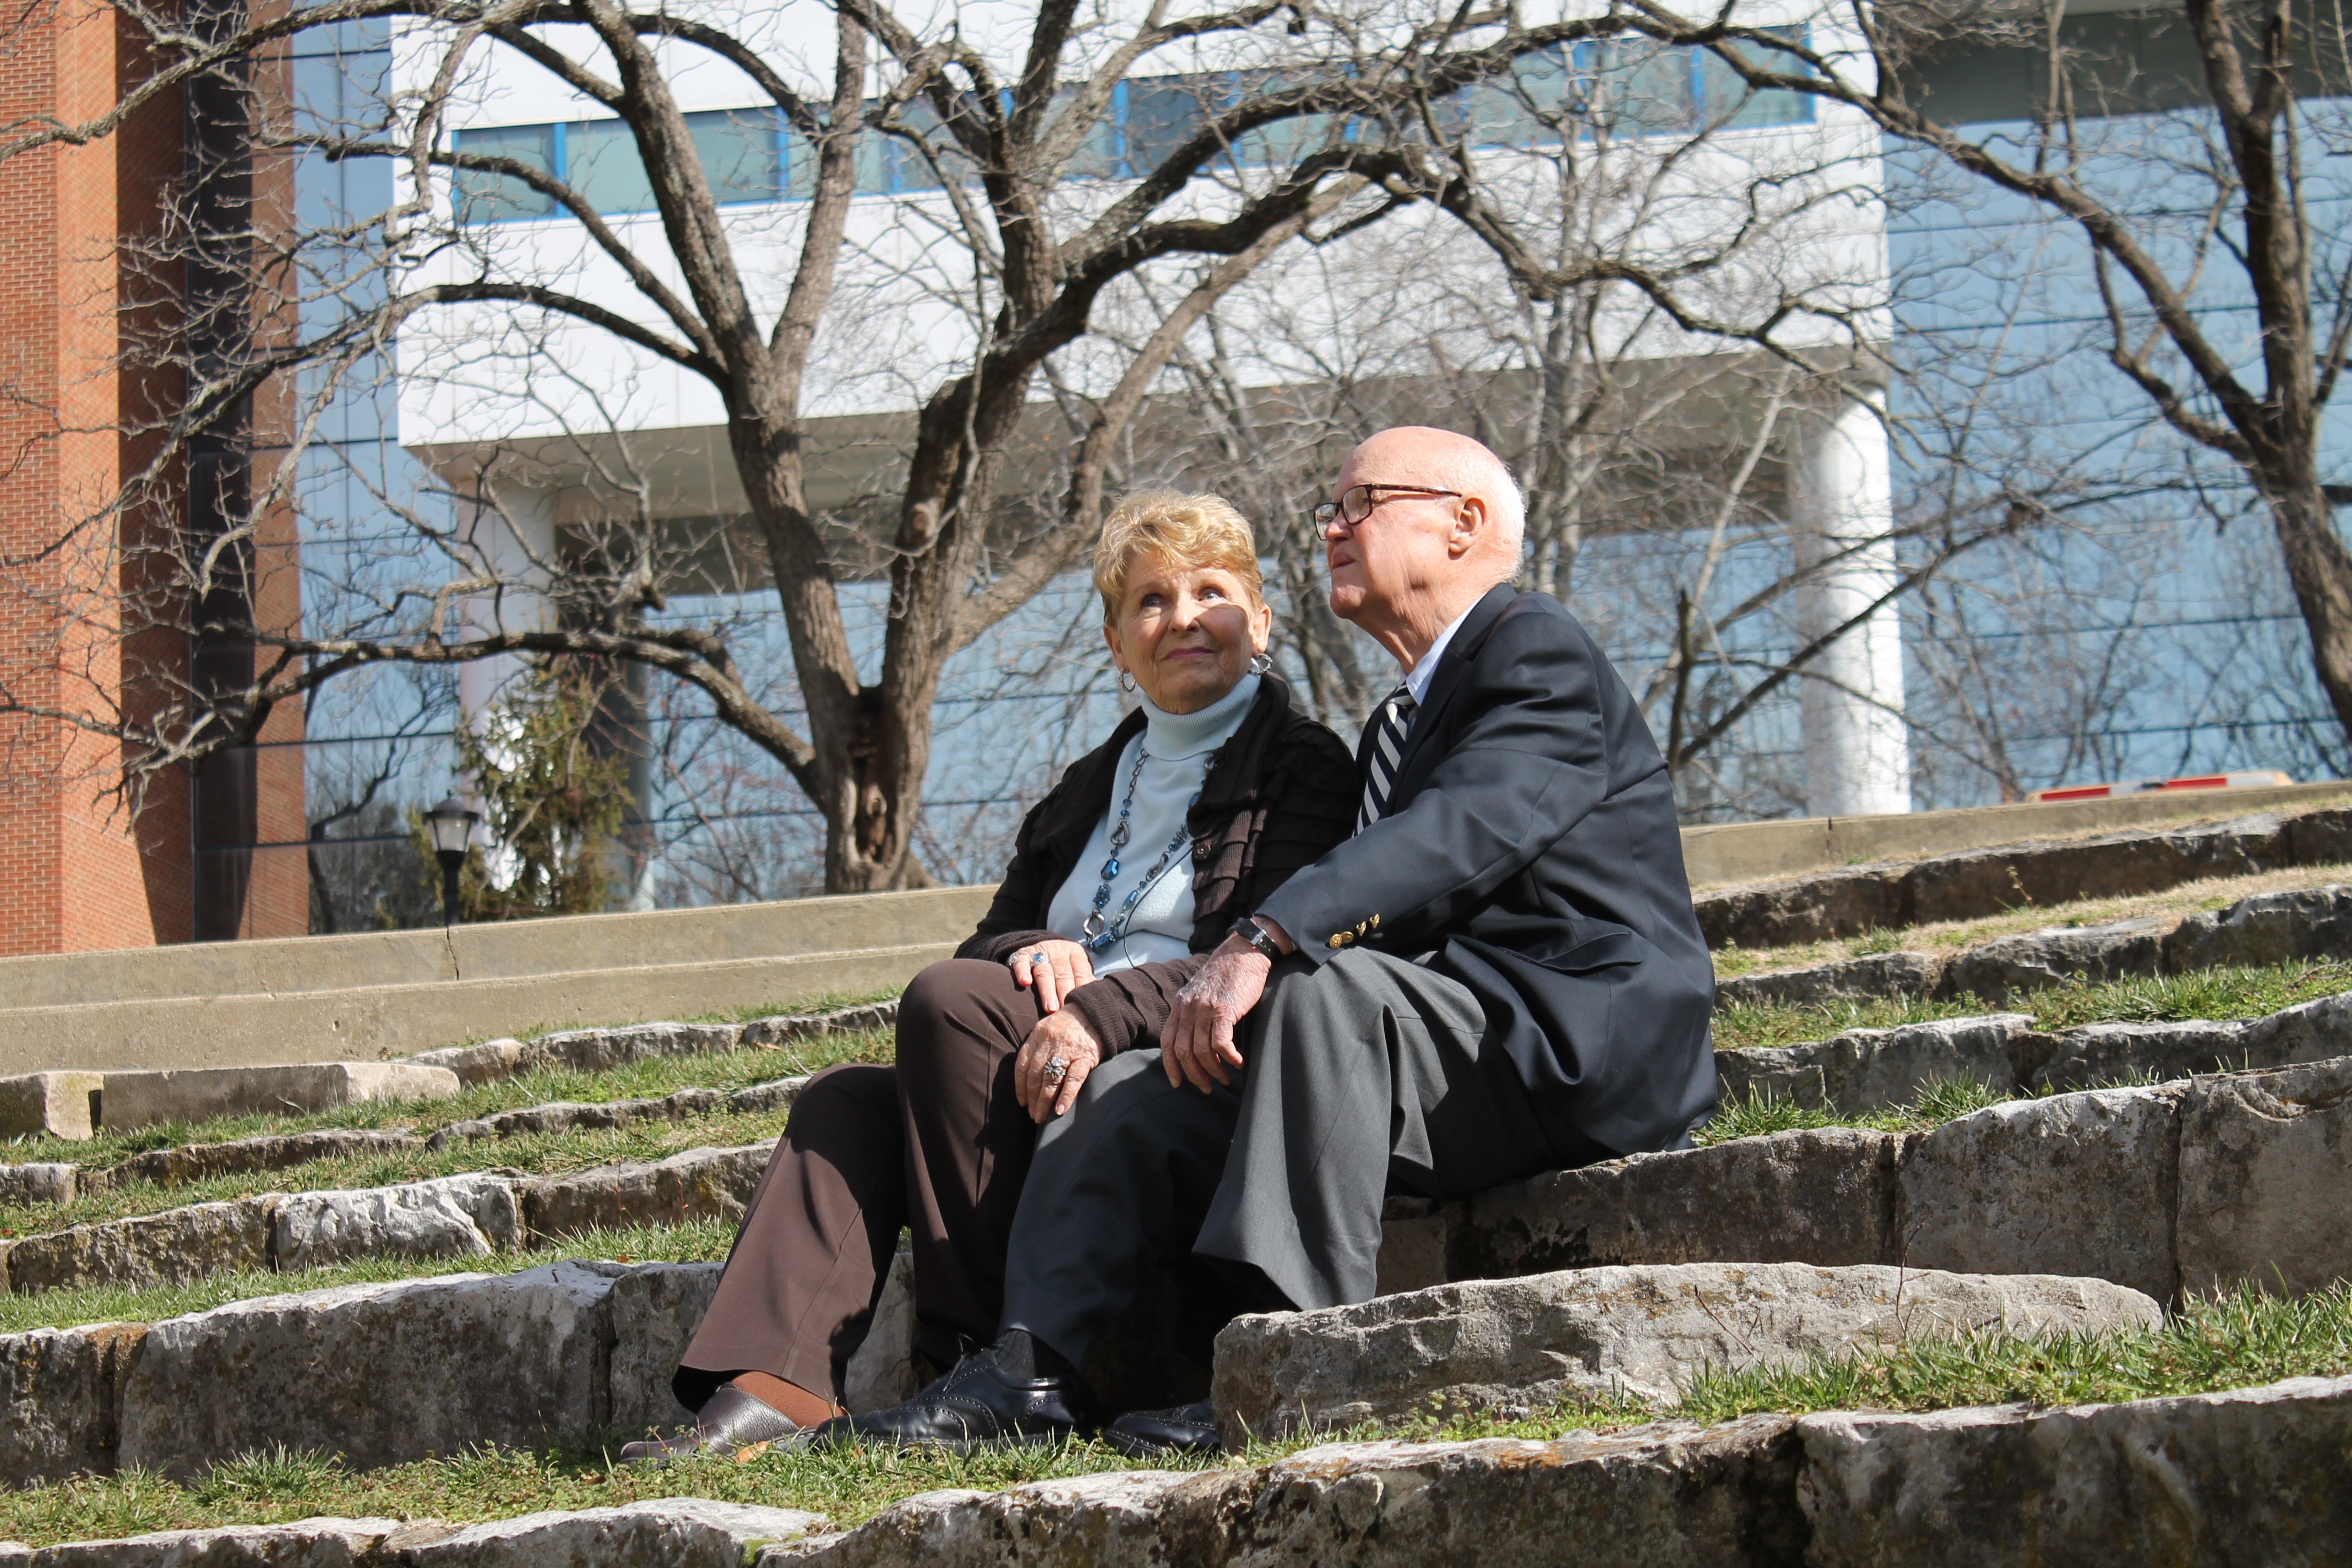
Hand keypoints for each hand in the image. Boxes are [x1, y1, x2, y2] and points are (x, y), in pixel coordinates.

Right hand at [1007, 939, 1095, 1013]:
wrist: (1042, 947)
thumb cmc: (1063, 967)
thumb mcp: (1076, 968)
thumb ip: (1085, 982)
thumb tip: (1100, 1001)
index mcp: (1075, 954)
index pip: (1080, 973)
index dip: (1081, 990)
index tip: (1082, 1006)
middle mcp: (1058, 951)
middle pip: (1063, 974)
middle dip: (1065, 994)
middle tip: (1065, 1013)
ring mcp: (1040, 952)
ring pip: (1044, 971)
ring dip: (1047, 991)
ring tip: (1050, 1009)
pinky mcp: (1023, 954)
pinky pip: (1022, 962)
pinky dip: (1023, 972)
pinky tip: (1025, 983)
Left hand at [1016, 1007, 1104, 1121]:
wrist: (1096, 1011)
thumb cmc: (1070, 1023)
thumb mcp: (1048, 1027)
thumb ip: (1037, 1046)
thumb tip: (1028, 1075)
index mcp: (1037, 1034)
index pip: (1022, 1064)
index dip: (1020, 1086)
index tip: (1021, 1101)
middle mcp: (1049, 1042)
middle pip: (1035, 1075)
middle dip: (1032, 1098)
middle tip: (1032, 1114)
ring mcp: (1067, 1049)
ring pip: (1051, 1080)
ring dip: (1044, 1102)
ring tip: (1041, 1117)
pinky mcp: (1085, 1057)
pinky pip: (1073, 1080)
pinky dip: (1066, 1097)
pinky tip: (1060, 1110)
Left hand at [1162, 936, 1273, 1093]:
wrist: (1244, 952)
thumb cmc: (1227, 975)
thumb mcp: (1201, 992)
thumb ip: (1194, 1013)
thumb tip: (1197, 1043)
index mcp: (1180, 1004)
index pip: (1167, 1041)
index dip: (1170, 1066)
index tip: (1178, 1083)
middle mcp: (1188, 1007)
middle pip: (1182, 1051)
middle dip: (1194, 1075)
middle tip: (1207, 1087)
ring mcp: (1205, 1008)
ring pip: (1201, 1050)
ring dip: (1213, 1070)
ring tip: (1225, 1079)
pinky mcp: (1224, 1009)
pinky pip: (1221, 1042)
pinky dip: (1229, 1057)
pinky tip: (1238, 1063)